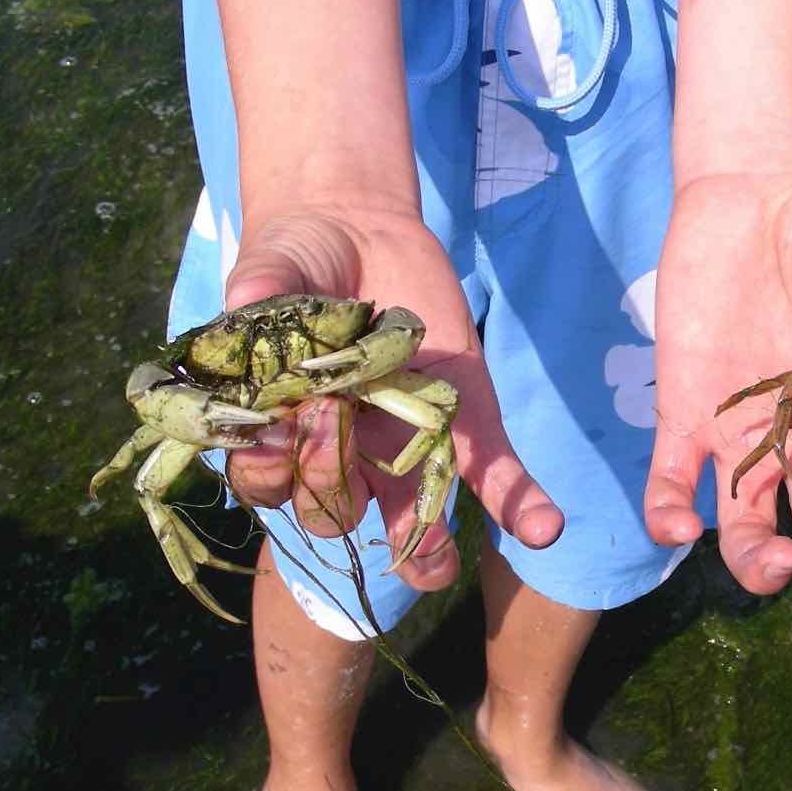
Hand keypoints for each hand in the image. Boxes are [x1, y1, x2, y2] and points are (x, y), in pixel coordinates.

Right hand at [222, 203, 563, 591]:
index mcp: (283, 427)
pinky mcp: (459, 420)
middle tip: (333, 415)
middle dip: (329, 480)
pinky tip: (543, 527)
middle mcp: (340, 449)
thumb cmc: (299, 259)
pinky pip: (488, 471)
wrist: (357, 230)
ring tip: (437, 560)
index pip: (266, 479)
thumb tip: (248, 296)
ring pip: (408, 515)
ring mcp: (401, 443)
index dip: (266, 467)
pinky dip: (517, 501)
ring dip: (423, 547)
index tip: (272, 429)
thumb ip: (260, 284)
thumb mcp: (275, 265)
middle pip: (331, 507)